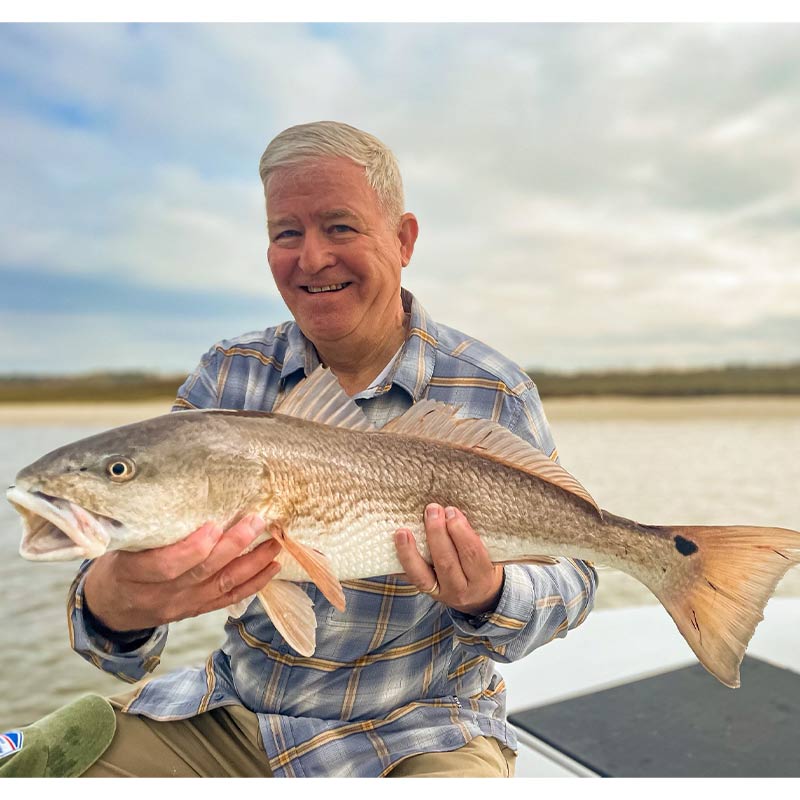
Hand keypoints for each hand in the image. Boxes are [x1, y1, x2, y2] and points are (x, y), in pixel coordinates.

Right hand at [83, 514, 281, 632]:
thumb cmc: (117, 561)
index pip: (164, 566)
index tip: (213, 525)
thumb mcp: (118, 544)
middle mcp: (159, 594)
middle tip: (255, 521)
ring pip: (220, 585)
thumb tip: (174, 485)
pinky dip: (253, 584)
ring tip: (273, 542)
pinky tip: (271, 567)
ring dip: (251, 563)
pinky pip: (228, 599)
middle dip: (232, 546)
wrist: (111, 606)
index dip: (192, 548)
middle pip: (200, 572)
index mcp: (132, 574)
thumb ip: (142, 525)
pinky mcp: (195, 610)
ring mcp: (180, 605)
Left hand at [395, 504, 503, 616]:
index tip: (452, 511)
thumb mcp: (489, 555)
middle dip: (437, 534)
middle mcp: (461, 590)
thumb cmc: (482, 568)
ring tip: (403, 532)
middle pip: (446, 562)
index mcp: (482, 577)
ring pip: (422, 576)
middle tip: (432, 510)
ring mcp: (440, 594)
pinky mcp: (425, 593)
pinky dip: (400, 564)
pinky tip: (391, 549)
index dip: (461, 531)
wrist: (479, 599)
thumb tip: (451, 512)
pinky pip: (410, 579)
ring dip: (410, 552)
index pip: (472, 554)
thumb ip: (473, 538)